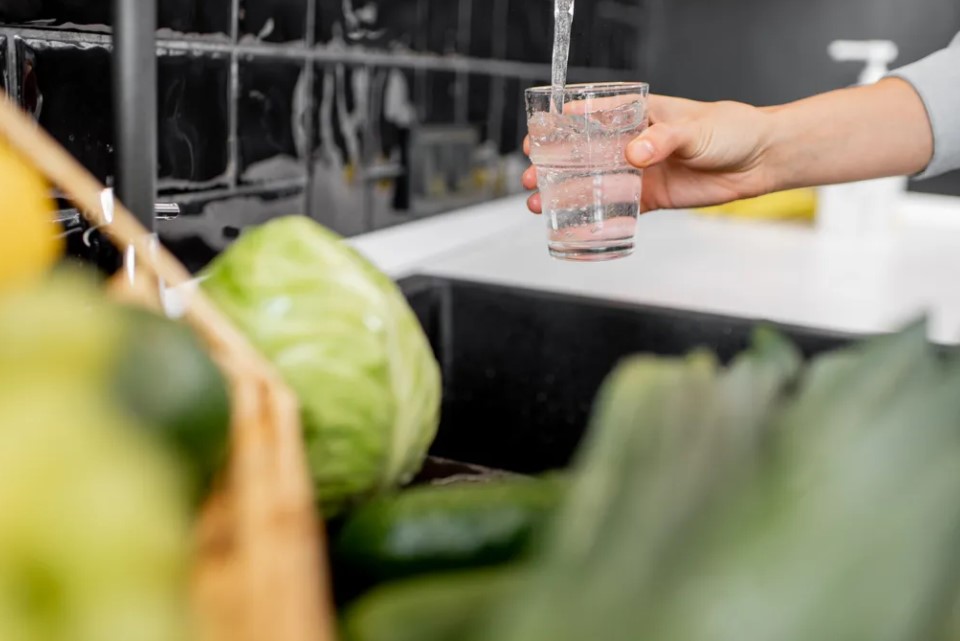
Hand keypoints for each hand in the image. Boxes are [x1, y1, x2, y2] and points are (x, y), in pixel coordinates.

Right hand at [522, 95, 777, 213]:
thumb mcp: (694, 127)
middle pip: (584, 153)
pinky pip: (618, 209)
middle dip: (554, 164)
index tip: (538, 133)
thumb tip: (635, 153)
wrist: (759, 160)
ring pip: (594, 183)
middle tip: (531, 173)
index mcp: (639, 115)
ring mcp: (640, 172)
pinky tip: (574, 224)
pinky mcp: (651, 198)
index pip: (592, 116)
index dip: (561, 125)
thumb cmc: (730, 130)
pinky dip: (596, 218)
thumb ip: (663, 139)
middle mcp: (634, 143)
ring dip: (566, 192)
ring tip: (540, 201)